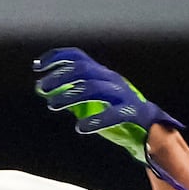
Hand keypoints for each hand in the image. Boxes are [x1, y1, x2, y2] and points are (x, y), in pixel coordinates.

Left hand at [33, 46, 185, 184]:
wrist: (150, 131)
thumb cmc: (116, 116)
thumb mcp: (90, 103)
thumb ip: (69, 96)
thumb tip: (43, 90)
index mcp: (102, 75)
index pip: (79, 58)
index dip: (57, 58)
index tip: (37, 66)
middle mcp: (112, 80)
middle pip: (84, 70)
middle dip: (60, 76)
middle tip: (41, 88)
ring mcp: (123, 95)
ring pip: (95, 88)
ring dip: (70, 95)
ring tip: (53, 105)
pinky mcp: (132, 113)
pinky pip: (114, 113)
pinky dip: (96, 120)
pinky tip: (81, 128)